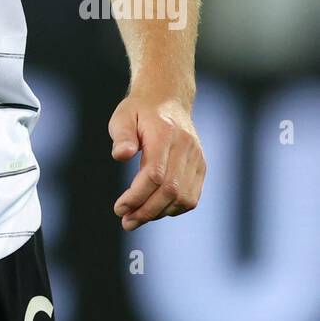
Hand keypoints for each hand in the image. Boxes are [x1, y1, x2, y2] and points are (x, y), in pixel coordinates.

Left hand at [108, 93, 205, 230]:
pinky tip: (155, 209)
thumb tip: (120, 156)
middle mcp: (185, 147)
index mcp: (165, 134)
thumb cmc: (140, 110)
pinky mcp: (201, 166)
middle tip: (126, 221)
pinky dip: (174, 208)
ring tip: (137, 217)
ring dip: (159, 213)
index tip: (119, 208)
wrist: (168, 99)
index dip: (137, 196)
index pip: (154, 174)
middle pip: (170, 190)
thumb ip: (121, 135)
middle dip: (146, 211)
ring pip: (183, 198)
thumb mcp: (123, 116)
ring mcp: (196, 157)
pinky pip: (191, 197)